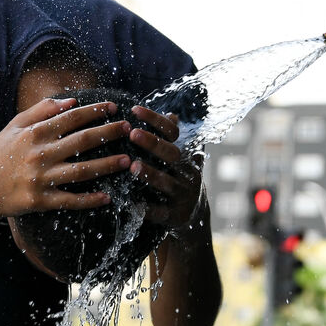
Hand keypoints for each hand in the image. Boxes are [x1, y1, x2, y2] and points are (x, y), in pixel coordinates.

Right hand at [0, 98, 132, 218]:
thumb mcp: (14, 126)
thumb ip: (41, 110)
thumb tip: (71, 101)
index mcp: (35, 133)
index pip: (71, 118)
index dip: (95, 111)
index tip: (114, 107)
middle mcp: (40, 154)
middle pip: (82, 141)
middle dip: (108, 133)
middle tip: (129, 129)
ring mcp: (41, 179)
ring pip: (81, 171)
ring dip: (106, 165)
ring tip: (127, 161)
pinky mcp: (41, 201)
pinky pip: (70, 200)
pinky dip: (89, 200)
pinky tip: (107, 197)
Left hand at [126, 106, 205, 229]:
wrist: (192, 214)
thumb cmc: (176, 179)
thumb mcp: (177, 159)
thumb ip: (171, 140)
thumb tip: (172, 114)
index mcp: (183, 154)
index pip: (173, 133)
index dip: (156, 121)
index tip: (134, 109)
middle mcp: (187, 172)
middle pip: (172, 155)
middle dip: (153, 144)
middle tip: (132, 133)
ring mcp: (183, 194)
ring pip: (168, 183)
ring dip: (151, 174)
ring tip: (133, 166)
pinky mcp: (175, 215)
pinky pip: (161, 212)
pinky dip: (148, 209)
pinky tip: (133, 204)